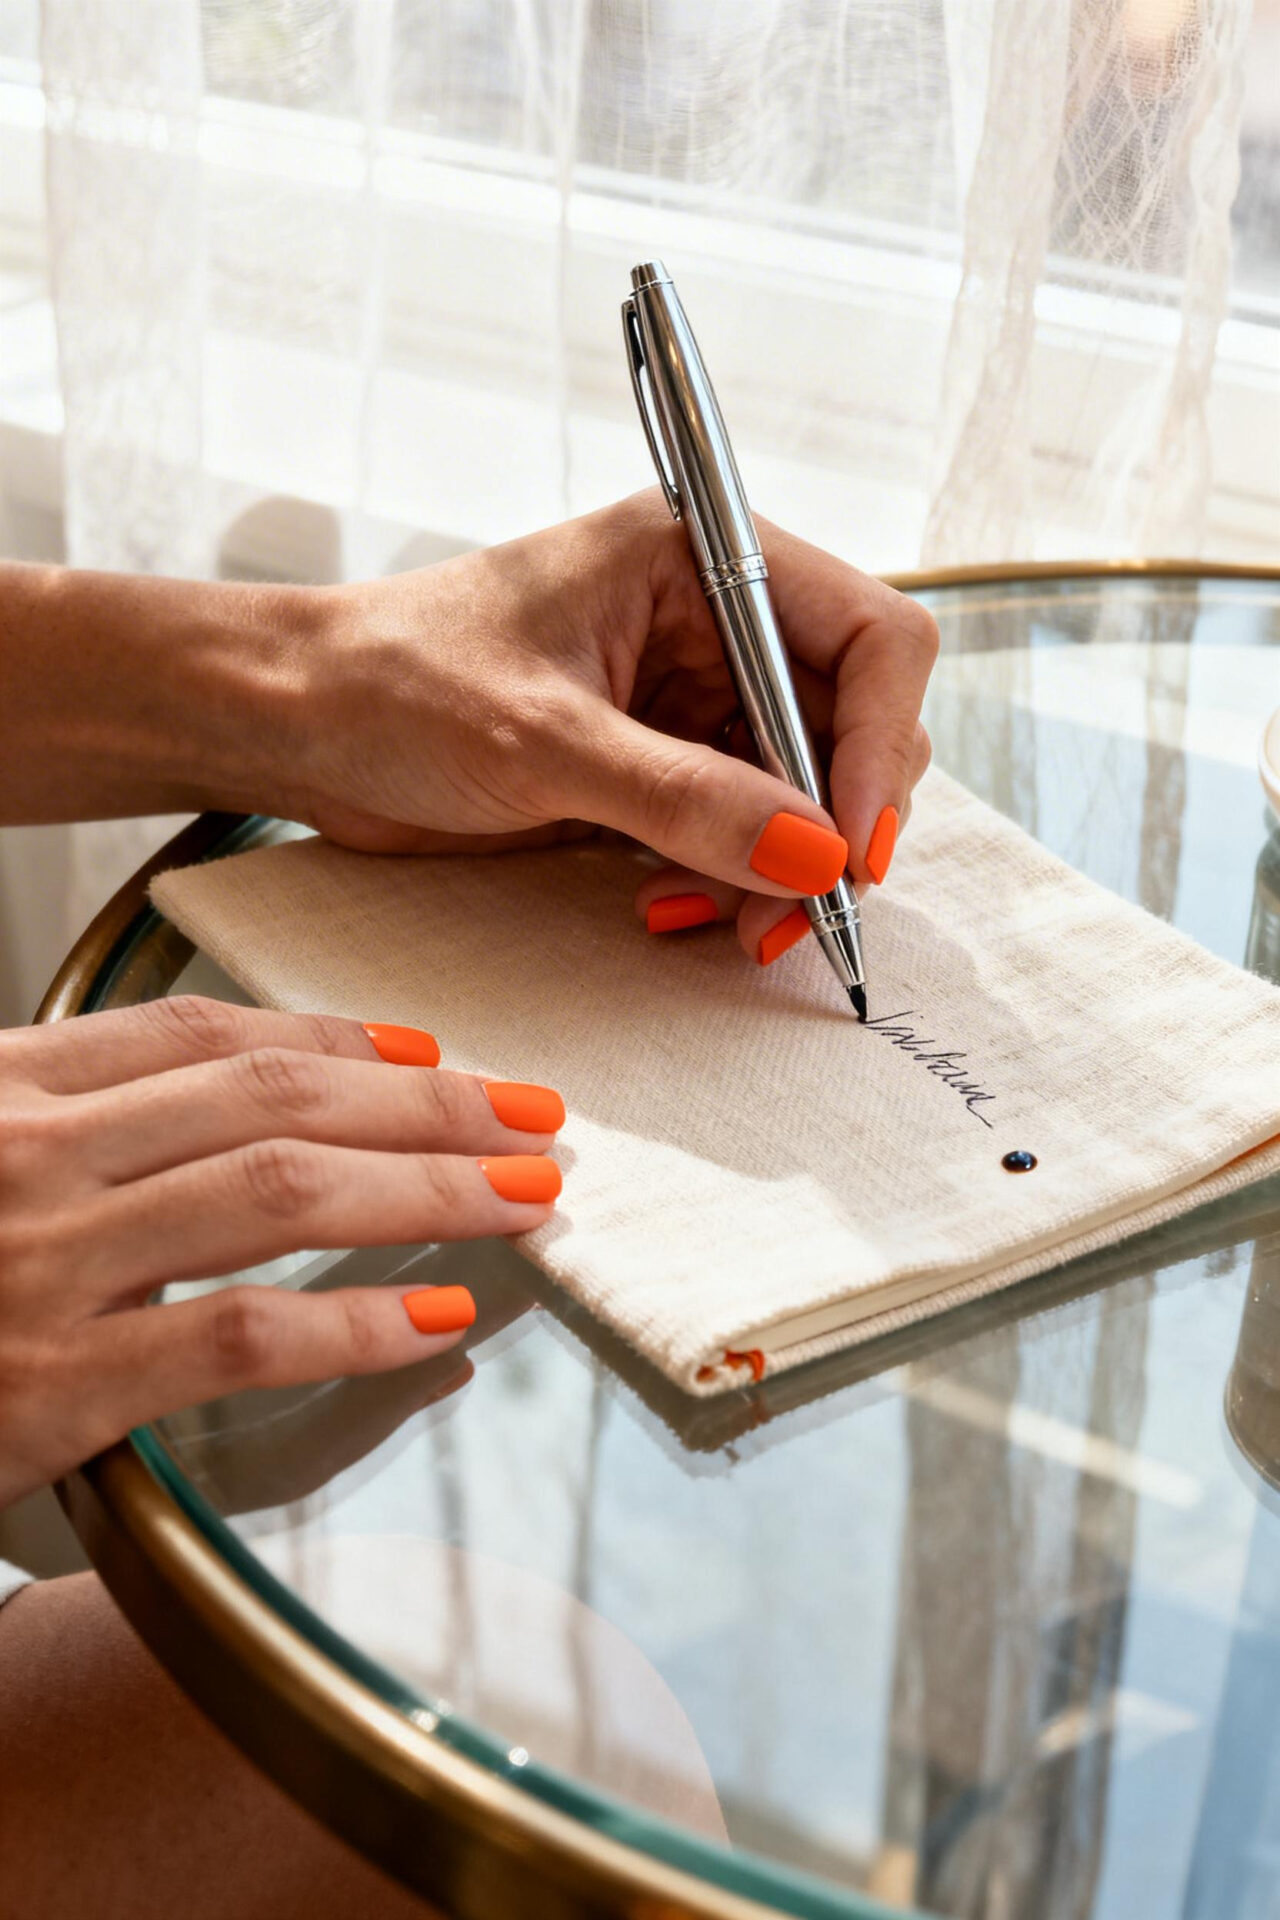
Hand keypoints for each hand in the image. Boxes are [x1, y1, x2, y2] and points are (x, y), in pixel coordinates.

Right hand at [0, 997, 564, 1508]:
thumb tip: (243, 1120)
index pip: (202, 1036)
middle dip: (422, 1104)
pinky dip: (353, 1321)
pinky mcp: (50, 1385)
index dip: (337, 1040)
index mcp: (7, 1088)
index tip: (428, 1056)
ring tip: (522, 1195)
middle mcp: (28, 1156)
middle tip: (528, 1114)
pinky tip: (436, 1314)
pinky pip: (237, 1333)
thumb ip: (81, 1128)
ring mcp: (40, 1263)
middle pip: (269, 1098)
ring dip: (424, 1188)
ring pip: (276, 1191)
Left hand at [284, 491, 936, 963]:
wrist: (298, 725)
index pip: (872, 637)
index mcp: (700, 557)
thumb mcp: (541, 740)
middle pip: (853, 724)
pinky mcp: (662, 764)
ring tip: (709, 922)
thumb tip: (818, 855)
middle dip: (831, 827)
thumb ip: (685, 797)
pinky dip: (731, 880)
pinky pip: (744, 831)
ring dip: (780, 870)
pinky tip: (673, 909)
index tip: (850, 848)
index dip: (881, 744)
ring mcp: (692, 696)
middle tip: (790, 914)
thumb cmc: (392, 681)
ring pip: (805, 793)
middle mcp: (714, 620)